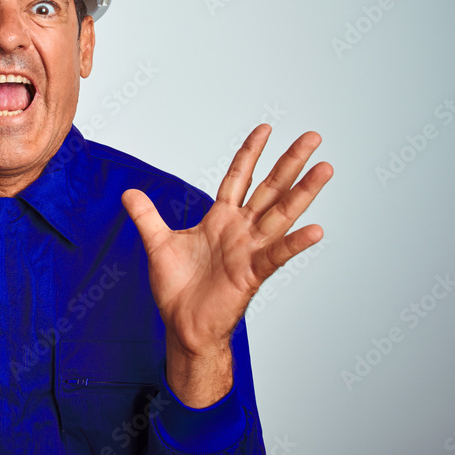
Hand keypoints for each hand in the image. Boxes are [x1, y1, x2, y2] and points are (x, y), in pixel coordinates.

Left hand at [122, 125, 332, 401]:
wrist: (183, 326)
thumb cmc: (177, 289)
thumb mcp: (157, 244)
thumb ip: (146, 216)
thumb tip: (128, 193)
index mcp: (220, 220)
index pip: (239, 178)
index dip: (250, 153)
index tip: (266, 128)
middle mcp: (240, 230)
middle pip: (269, 188)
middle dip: (290, 162)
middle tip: (313, 136)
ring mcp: (249, 250)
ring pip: (281, 214)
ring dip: (304, 192)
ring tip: (325, 169)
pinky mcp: (252, 274)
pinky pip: (276, 255)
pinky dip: (295, 244)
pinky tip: (316, 230)